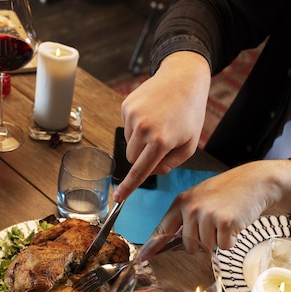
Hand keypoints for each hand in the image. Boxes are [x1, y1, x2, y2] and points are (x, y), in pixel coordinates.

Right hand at [113, 52, 210, 201]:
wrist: (183, 78)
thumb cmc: (190, 113)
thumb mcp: (190, 145)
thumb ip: (170, 165)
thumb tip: (150, 171)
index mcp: (161, 141)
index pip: (139, 172)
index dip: (128, 188)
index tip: (117, 198)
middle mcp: (143, 129)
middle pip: (132, 159)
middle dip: (142, 157)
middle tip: (160, 143)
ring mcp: (133, 116)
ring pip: (128, 144)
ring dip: (140, 141)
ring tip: (158, 124)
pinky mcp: (126, 106)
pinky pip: (126, 128)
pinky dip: (137, 126)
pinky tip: (151, 114)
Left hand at [156, 160, 290, 251]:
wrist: (254, 182)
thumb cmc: (226, 192)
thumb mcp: (199, 198)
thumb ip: (183, 218)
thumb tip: (168, 243)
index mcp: (181, 202)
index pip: (162, 229)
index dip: (152, 247)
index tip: (143, 258)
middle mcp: (190, 208)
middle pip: (188, 246)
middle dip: (201, 242)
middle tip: (214, 225)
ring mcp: (206, 215)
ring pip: (206, 247)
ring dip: (217, 240)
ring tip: (224, 221)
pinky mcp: (223, 223)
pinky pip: (223, 246)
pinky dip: (230, 240)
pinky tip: (233, 224)